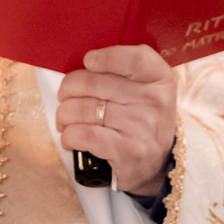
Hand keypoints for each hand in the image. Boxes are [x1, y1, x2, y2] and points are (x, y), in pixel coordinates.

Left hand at [56, 44, 176, 195]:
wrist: (154, 166)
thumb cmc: (141, 121)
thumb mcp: (146, 90)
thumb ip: (123, 72)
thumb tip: (81, 66)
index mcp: (160, 79)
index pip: (134, 59)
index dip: (106, 57)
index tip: (89, 61)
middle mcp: (153, 101)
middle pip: (93, 83)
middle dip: (68, 90)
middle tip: (65, 97)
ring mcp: (140, 127)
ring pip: (81, 109)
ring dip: (63, 115)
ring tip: (65, 120)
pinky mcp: (125, 151)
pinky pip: (82, 134)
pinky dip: (69, 136)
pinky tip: (71, 139)